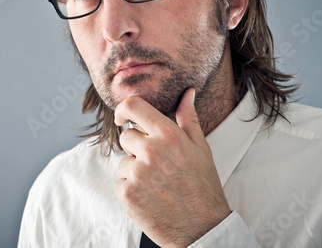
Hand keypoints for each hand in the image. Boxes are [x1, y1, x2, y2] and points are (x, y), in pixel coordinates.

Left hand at [113, 88, 230, 246]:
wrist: (203, 228)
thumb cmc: (203, 186)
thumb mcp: (200, 148)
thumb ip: (188, 118)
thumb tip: (187, 93)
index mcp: (168, 135)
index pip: (133, 106)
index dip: (123, 109)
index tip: (122, 117)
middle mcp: (151, 150)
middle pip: (125, 136)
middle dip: (136, 148)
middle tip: (157, 165)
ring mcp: (138, 173)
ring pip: (123, 162)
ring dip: (134, 171)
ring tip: (157, 185)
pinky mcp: (128, 194)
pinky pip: (119, 183)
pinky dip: (130, 190)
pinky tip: (150, 197)